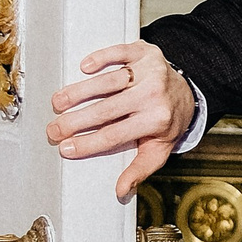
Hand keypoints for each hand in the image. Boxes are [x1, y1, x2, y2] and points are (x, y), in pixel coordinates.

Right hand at [47, 42, 194, 202]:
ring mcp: (150, 71)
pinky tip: (84, 67)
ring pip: (108, 82)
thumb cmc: (167, 122)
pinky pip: (120, 53)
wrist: (187, 93)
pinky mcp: (145, 52)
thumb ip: (140, 169)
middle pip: (106, 109)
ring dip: (79, 92)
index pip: (115, 135)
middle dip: (75, 120)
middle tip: (55, 128)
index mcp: (157, 121)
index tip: (66, 147)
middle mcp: (155, 94)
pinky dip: (101, 58)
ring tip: (58, 102)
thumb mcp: (158, 149)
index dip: (87, 142)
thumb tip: (121, 190)